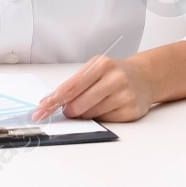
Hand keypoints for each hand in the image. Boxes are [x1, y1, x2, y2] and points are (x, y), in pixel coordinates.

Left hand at [30, 53, 156, 122]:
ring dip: (85, 114)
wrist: (144, 77)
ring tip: (95, 103)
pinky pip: (104, 121)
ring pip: (90, 115)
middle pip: (78, 104)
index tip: (41, 110)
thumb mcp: (94, 69)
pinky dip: (100, 118)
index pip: (70, 87)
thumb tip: (50, 102)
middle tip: (71, 108)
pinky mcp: (131, 110)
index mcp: (101, 65)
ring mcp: (124, 95)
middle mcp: (114, 78)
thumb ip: (74, 84)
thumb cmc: (114, 73)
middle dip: (69, 110)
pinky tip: (107, 107)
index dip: (53, 101)